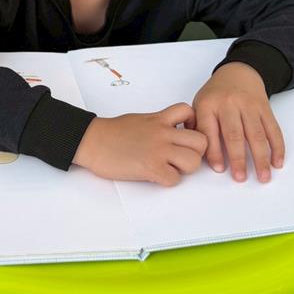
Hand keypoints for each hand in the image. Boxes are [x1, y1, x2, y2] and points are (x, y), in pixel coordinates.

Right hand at [72, 104, 207, 186]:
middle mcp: (163, 133)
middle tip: (181, 156)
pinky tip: (156, 176)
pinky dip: (168, 180)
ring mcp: (158, 150)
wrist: (92, 141)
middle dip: (195, 152)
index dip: (193, 125)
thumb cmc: (112, 132)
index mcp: (159, 119)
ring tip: (170, 168)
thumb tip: (172, 134)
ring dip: (184, 169)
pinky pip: (174, 179)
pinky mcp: (150, 167)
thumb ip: (159, 125)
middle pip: (201, 141)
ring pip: (193, 162)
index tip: (184, 134)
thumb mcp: (141, 120)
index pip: (190, 112)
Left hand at [192, 63, 284, 183]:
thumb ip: (196, 127)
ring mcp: (249, 105)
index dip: (214, 152)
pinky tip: (277, 163)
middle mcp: (229, 104)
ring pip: (256, 135)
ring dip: (261, 158)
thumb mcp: (198, 104)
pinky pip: (273, 129)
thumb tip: (194, 154)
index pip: (209, 132)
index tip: (219, 170)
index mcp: (208, 104)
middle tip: (240, 178)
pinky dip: (277, 147)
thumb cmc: (215, 94)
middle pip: (234, 135)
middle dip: (238, 159)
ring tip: (263, 177)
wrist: (238, 72)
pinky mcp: (265, 108)